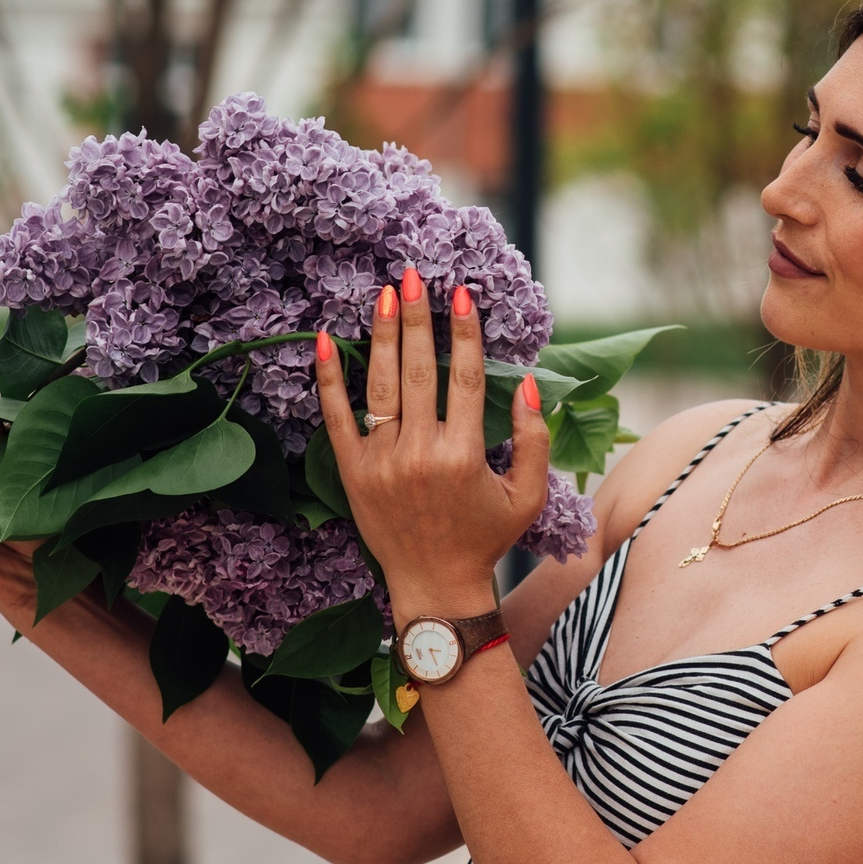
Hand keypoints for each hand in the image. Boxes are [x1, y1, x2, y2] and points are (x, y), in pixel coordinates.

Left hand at [313, 266, 549, 620]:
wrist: (435, 586)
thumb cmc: (486, 539)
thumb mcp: (526, 495)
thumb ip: (534, 439)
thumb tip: (531, 383)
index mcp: (465, 455)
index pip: (468, 378)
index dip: (466, 332)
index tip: (461, 293)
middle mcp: (421, 454)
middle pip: (420, 371)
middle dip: (418, 319)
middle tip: (413, 276)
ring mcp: (383, 463)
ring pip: (381, 387)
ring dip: (382, 336)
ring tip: (384, 295)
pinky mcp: (354, 473)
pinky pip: (338, 418)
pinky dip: (330, 379)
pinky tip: (328, 340)